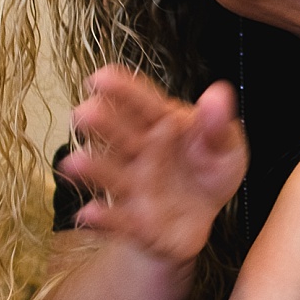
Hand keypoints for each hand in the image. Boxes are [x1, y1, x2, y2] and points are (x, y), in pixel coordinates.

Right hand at [63, 65, 247, 266]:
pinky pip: (118, 219)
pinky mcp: (135, 220)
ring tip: (73, 164)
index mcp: (162, 125)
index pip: (141, 103)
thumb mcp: (227, 147)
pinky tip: (89, 214)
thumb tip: (218, 95)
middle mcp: (141, 152)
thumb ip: (219, 126)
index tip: (100, 79)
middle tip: (83, 114)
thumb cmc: (210, 171)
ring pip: (111, 175)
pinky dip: (103, 218)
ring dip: (92, 168)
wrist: (203, 218)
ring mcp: (135, 185)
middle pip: (119, 135)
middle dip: (101, 123)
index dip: (122, 89)